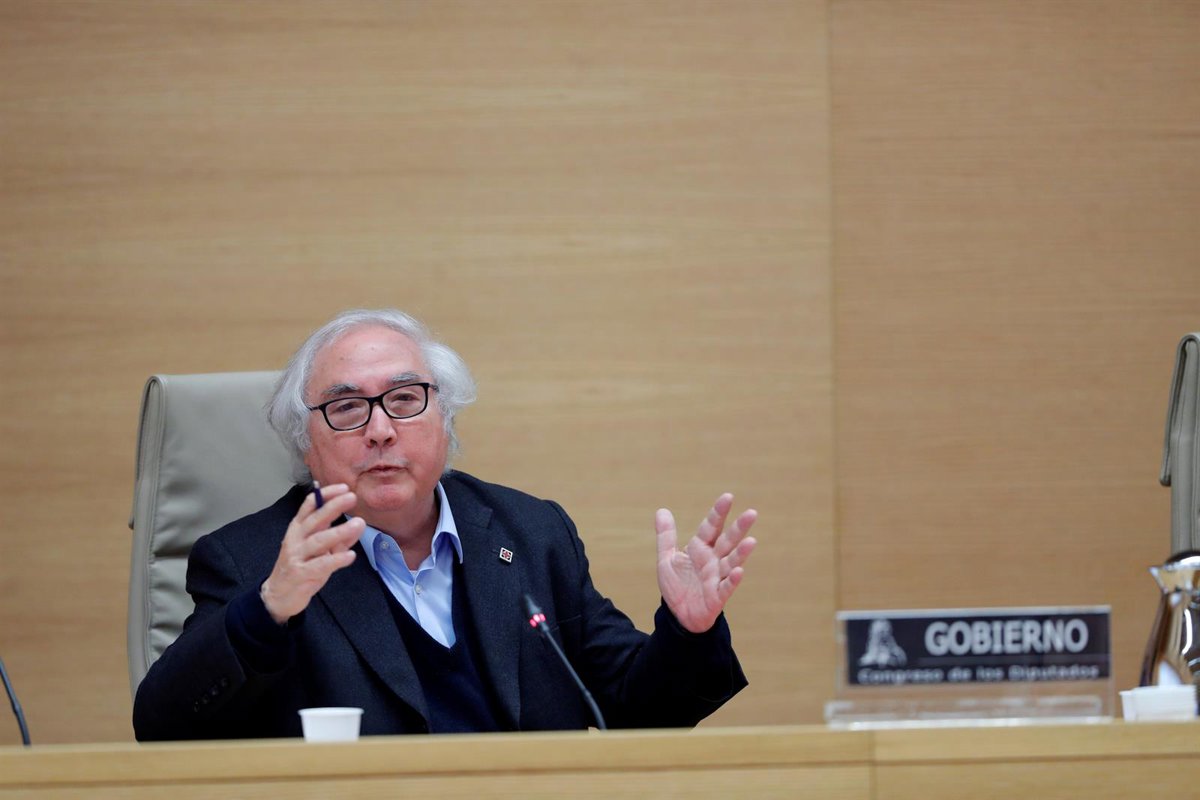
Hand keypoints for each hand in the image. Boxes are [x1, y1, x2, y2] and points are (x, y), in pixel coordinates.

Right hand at [260, 483, 364, 624]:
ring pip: (318, 540)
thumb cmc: (302, 567)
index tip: (344, 487)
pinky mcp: (300, 574)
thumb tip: (359, 524)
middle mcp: (296, 539)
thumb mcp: (320, 550)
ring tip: (359, 523)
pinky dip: (336, 559)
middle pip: (315, 519)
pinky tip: (350, 555)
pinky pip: (320, 565)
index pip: (310, 505)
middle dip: (333, 506)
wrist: (278, 595)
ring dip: (340, 531)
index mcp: (298, 528)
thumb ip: (339, 539)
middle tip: (352, 497)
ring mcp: (296, 556)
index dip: (326, 495)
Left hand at [655, 493, 756, 633]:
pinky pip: (726, 587)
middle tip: (752, 513)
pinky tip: (739, 571)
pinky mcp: (717, 596)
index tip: (728, 497)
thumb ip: (666, 536)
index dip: (718, 512)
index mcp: (700, 548)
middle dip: (739, 528)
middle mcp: (712, 560)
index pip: (711, 526)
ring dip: (741, 552)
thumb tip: (662, 510)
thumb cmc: (677, 585)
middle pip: (727, 541)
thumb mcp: (666, 558)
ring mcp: (716, 577)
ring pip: (731, 561)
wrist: (678, 614)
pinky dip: (732, 580)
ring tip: (751, 541)